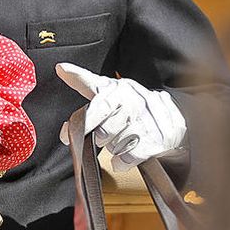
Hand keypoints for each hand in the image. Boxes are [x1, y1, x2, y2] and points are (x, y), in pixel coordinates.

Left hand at [55, 63, 186, 172]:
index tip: (64, 113)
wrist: (169, 119)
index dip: (82, 109)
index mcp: (119, 89)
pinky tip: (124, 155)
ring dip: (114, 147)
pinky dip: (123, 161)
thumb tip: (61, 68)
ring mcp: (147, 123)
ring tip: (121, 140)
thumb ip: (84, 81)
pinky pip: (129, 158)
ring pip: (115, 145)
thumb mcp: (109, 90)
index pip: (98, 101)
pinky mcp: (157, 142)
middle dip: (101, 138)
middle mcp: (134, 102)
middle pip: (104, 132)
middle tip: (104, 136)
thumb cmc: (131, 105)